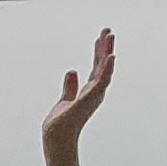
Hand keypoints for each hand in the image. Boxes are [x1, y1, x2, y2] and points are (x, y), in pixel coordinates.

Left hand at [43, 28, 112, 165]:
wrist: (56, 136)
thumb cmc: (62, 121)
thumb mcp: (66, 98)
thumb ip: (70, 86)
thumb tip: (72, 71)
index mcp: (90, 90)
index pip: (96, 67)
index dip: (99, 52)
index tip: (101, 37)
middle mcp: (95, 91)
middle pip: (102, 65)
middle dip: (105, 47)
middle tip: (108, 30)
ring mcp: (94, 94)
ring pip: (104, 69)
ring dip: (107, 52)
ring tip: (110, 36)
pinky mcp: (89, 97)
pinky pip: (101, 80)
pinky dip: (107, 68)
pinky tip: (109, 56)